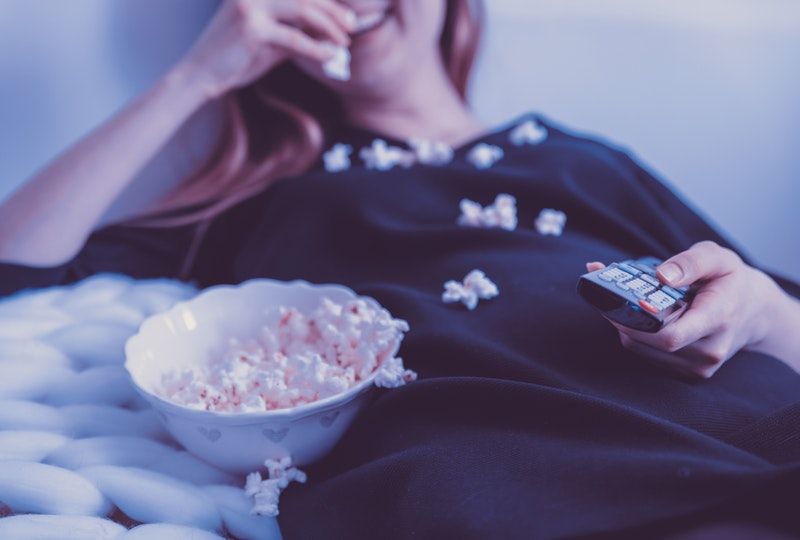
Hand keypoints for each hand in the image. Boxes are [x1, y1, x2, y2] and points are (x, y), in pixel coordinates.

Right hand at [174, 0, 355, 99]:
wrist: (201, 75)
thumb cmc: (236, 59)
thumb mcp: (270, 42)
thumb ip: (295, 33)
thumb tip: (328, 35)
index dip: (326, 1)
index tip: (347, 15)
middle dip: (333, 10)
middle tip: (352, 26)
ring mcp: (251, 6)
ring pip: (302, 10)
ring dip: (328, 26)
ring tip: (344, 41)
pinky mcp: (251, 28)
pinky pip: (294, 38)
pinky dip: (316, 48)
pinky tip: (330, 55)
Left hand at [587, 241, 793, 378]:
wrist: (754, 312)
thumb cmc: (731, 280)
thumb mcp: (718, 258)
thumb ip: (690, 262)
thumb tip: (661, 275)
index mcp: (718, 318)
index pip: (672, 336)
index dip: (639, 324)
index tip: (621, 303)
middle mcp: (710, 349)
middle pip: (650, 343)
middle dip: (623, 318)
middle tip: (608, 294)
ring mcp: (700, 366)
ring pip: (642, 350)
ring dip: (625, 327)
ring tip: (623, 303)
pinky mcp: (689, 373)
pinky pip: (648, 356)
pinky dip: (636, 336)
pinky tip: (639, 318)